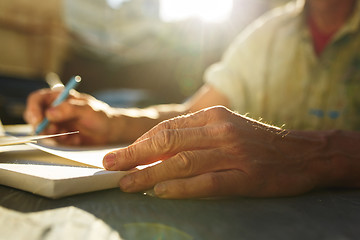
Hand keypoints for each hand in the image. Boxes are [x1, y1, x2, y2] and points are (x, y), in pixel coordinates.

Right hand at [24, 88, 118, 144]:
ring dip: (54, 136)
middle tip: (55, 132)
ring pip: (43, 132)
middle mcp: (55, 110)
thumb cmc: (101, 116)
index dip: (33, 109)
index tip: (38, 120)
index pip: (37, 99)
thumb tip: (49, 113)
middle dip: (42, 127)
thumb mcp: (87, 109)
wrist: (111, 131)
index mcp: (59, 97)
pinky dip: (63, 142)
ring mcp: (57, 124)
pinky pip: (53, 142)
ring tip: (71, 136)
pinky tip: (77, 140)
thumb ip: (69, 109)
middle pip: (35, 117)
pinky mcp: (60, 137)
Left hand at [103, 106, 328, 198]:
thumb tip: (159, 150)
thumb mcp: (226, 128)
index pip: (167, 128)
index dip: (140, 143)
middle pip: (168, 142)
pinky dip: (180, 188)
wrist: (301, 153)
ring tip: (127, 185)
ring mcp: (232, 153)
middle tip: (111, 167)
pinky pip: (206, 183)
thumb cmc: (257, 142)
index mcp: (213, 117)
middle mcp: (220, 131)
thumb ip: (196, 136)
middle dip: (134, 156)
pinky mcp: (244, 176)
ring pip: (181, 162)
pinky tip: (161, 192)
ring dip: (149, 174)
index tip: (121, 155)